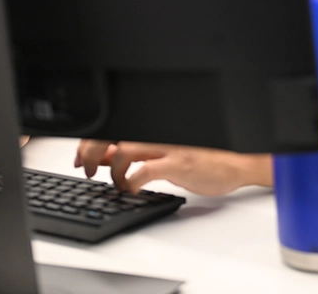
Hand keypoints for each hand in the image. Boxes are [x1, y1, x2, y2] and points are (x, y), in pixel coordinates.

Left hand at [74, 140, 270, 195]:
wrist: (236, 163)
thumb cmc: (203, 158)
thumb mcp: (163, 152)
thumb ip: (134, 153)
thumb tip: (106, 155)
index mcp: (153, 128)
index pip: (112, 127)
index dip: (89, 141)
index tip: (81, 156)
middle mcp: (158, 133)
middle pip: (112, 135)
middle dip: (92, 153)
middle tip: (89, 170)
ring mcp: (168, 147)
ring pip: (124, 150)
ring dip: (113, 170)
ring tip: (117, 184)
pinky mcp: (179, 163)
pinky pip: (146, 170)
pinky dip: (132, 182)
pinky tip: (133, 189)